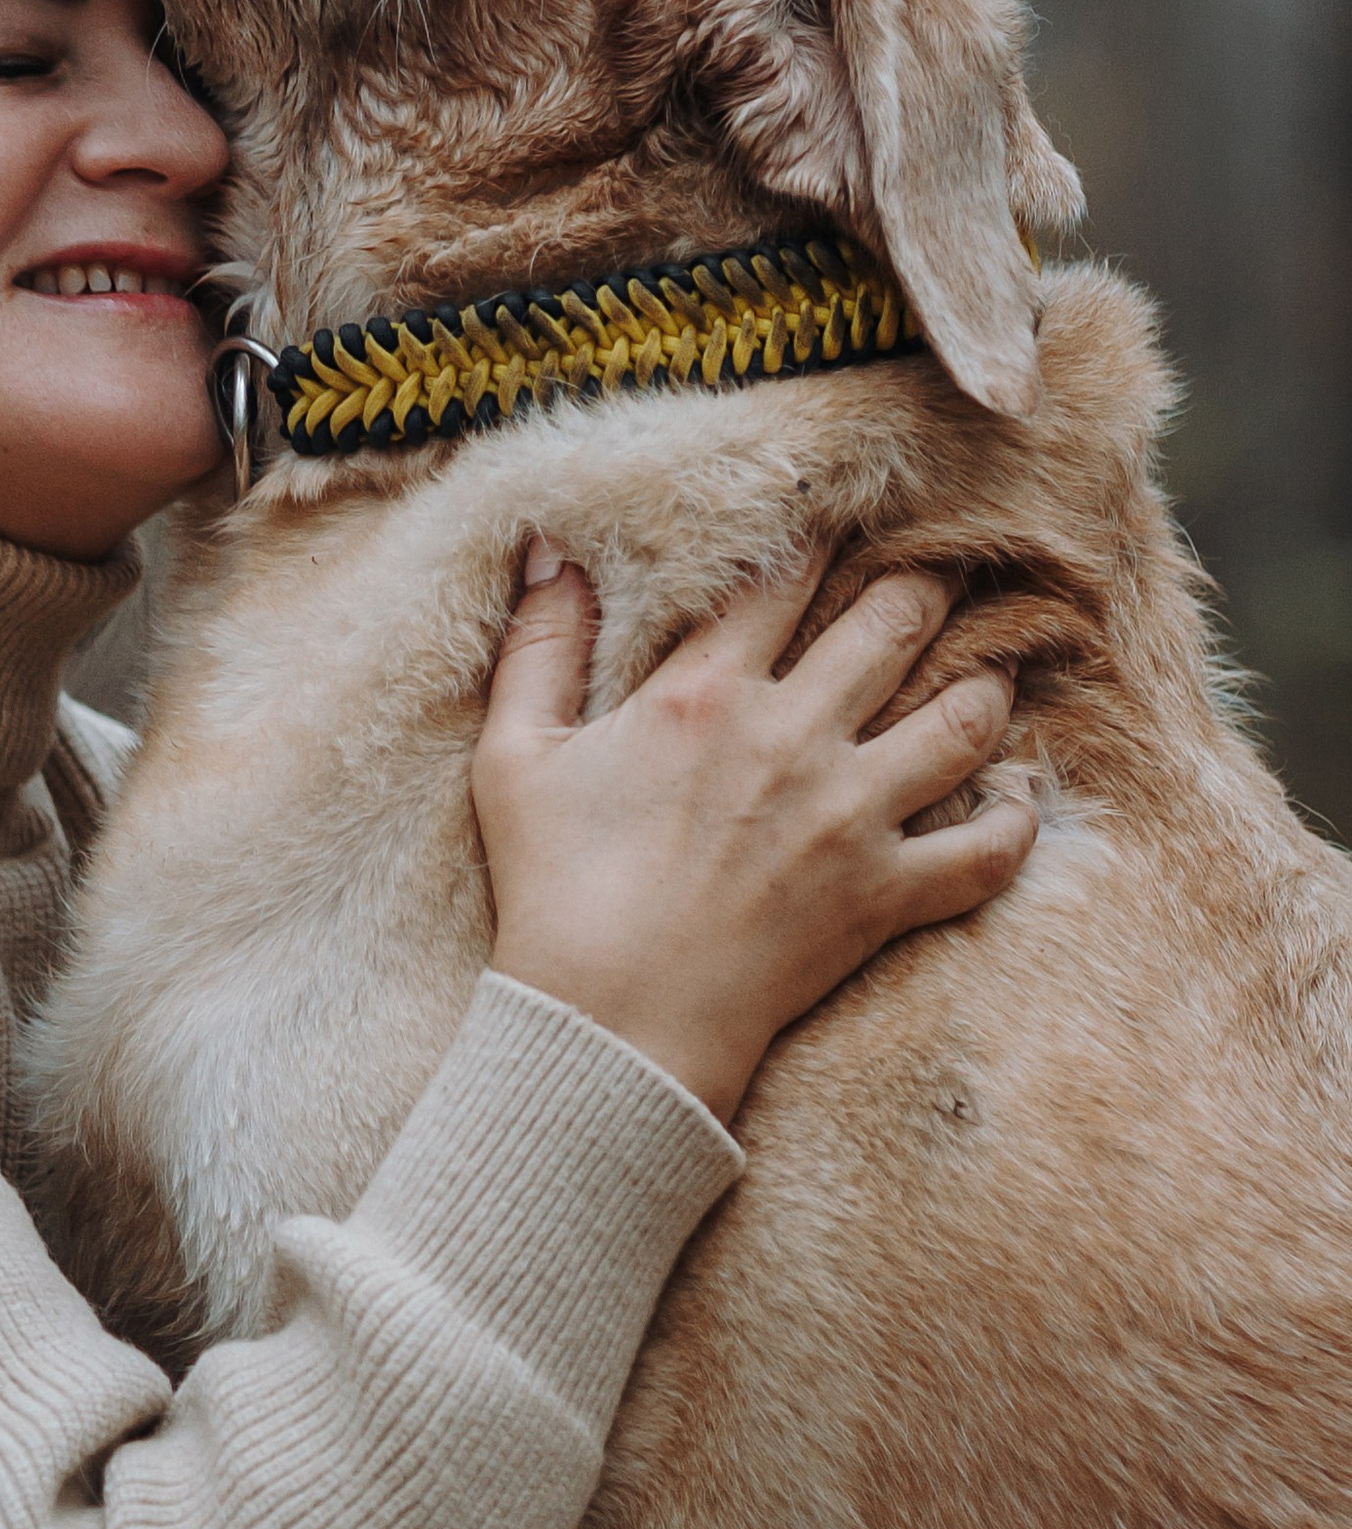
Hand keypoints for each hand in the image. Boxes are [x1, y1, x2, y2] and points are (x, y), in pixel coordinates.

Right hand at [468, 539, 1034, 1122]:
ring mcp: (849, 816)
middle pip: (894, 621)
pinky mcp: (883, 895)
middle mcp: (792, 736)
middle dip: (930, 580)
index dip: (825, 526)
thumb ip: (538, 644)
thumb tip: (552, 545)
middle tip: (953, 561)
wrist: (608, 1028)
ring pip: (960, 719)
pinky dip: (1013, 820)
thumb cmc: (555, 890)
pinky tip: (1013, 795)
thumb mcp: (514, 755)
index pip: (784, 573)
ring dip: (986, 682)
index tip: (854, 500)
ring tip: (998, 660)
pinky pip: (985, 849)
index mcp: (705, 692)